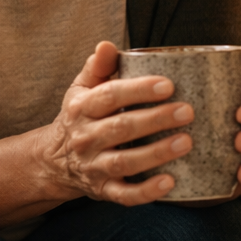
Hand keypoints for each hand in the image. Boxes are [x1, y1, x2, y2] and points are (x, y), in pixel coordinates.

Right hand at [34, 41, 198, 203]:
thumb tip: (107, 45)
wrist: (53, 161)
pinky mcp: (103, 191)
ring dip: (156, 154)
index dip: (138, 90)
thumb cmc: (80, 117)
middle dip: (155, 120)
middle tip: (187, 112)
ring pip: (124, 162)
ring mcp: (93, 167)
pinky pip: (124, 195)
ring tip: (185, 142)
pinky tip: (170, 182)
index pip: (109, 96)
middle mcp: (85, 138)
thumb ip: (98, 67)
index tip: (168, 85)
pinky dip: (146, 192)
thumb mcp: (81, 89)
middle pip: (121, 128)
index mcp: (82, 108)